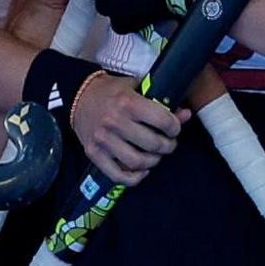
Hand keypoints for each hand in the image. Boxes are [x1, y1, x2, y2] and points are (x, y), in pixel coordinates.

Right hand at [68, 73, 188, 185]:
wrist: (78, 96)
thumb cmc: (111, 91)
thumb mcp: (136, 88)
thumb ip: (160, 101)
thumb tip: (185, 114)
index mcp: (127, 102)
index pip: (162, 121)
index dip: (174, 127)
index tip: (174, 128)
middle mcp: (114, 122)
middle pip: (153, 144)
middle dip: (168, 146)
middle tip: (168, 143)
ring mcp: (103, 140)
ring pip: (138, 162)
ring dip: (154, 161)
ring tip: (155, 155)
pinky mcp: (93, 153)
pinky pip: (118, 175)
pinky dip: (135, 177)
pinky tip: (142, 169)